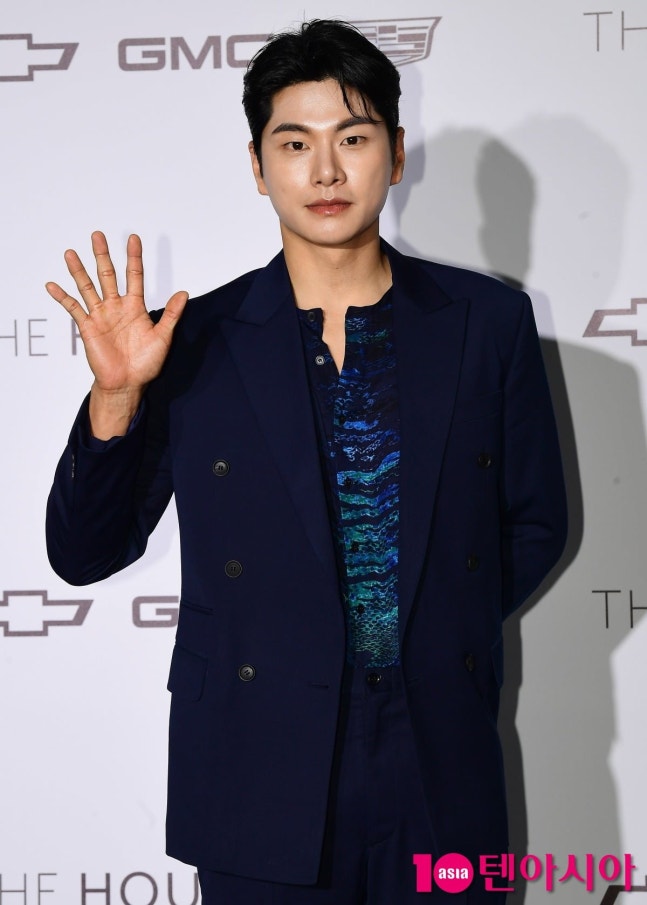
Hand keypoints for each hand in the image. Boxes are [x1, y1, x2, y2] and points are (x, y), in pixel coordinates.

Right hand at [46, 231, 187, 436]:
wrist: (127, 384)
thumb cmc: (146, 363)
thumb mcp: (163, 337)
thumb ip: (171, 314)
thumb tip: (184, 293)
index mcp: (135, 307)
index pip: (134, 276)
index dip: (134, 257)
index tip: (133, 238)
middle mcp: (116, 307)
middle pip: (108, 275)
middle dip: (103, 255)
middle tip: (97, 235)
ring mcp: (100, 316)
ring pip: (88, 287)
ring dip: (79, 270)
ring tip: (71, 253)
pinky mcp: (87, 327)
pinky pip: (73, 309)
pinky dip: (62, 297)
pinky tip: (52, 285)